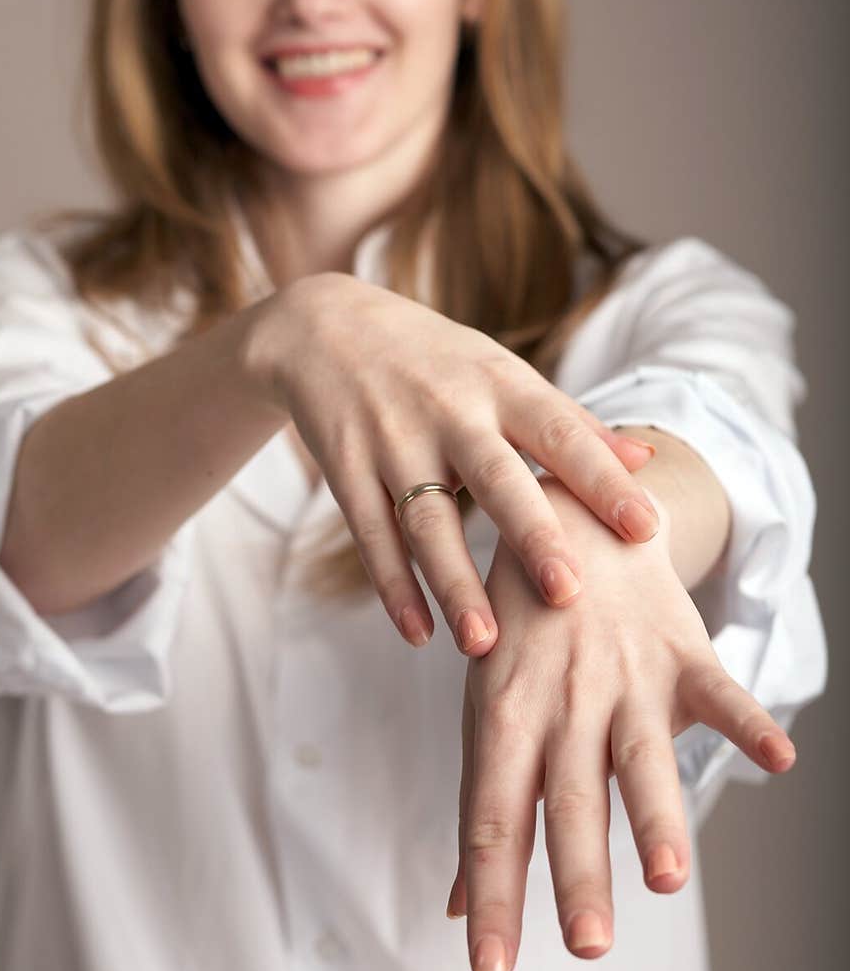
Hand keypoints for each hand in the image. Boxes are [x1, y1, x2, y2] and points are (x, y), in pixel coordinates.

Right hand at [263, 271, 659, 653]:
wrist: (324, 326)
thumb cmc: (436, 361)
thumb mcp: (501, 372)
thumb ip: (570, 422)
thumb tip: (646, 460)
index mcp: (500, 385)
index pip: (561, 434)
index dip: (603, 481)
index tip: (646, 529)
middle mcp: (449, 411)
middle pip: (496, 478)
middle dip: (531, 536)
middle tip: (568, 594)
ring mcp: (393, 440)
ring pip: (427, 521)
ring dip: (454, 584)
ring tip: (485, 644)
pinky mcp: (347, 468)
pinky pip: (372, 534)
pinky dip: (394, 587)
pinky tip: (418, 633)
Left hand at [446, 480, 796, 970]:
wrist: (569, 517)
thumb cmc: (521, 631)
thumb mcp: (488, 705)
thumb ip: (485, 806)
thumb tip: (456, 905)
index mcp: (504, 717)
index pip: (492, 817)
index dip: (490, 892)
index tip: (488, 965)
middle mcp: (562, 702)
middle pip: (566, 798)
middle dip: (577, 872)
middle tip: (586, 943)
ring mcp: (622, 676)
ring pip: (639, 755)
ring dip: (654, 814)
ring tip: (667, 878)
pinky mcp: (678, 652)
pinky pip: (717, 691)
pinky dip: (747, 722)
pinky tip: (778, 757)